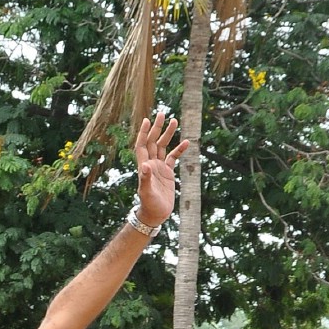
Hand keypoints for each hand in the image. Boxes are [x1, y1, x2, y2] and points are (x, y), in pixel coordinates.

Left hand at [135, 111, 189, 229]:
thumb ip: (146, 178)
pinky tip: (186, 142)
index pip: (142, 145)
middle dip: (157, 128)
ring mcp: (160, 167)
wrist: (155, 215)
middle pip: (153, 141)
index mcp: (144, 166)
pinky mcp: (168, 173)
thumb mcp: (146, 192)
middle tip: (162, 113)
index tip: (147, 120)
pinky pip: (174, 157)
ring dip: (168, 134)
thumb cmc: (149, 205)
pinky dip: (179, 150)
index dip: (143, 132)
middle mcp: (151, 164)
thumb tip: (145, 165)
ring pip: (163, 146)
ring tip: (175, 120)